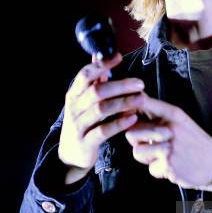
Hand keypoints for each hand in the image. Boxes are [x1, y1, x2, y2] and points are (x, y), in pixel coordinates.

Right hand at [58, 53, 144, 183]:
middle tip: (140, 83)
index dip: (102, 65)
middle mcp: (74, 107)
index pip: (85, 74)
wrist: (70, 155)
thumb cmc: (82, 124)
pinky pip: (103, 131)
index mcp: (74, 94)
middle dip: (120, 85)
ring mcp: (78, 125)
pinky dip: (119, 124)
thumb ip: (93, 81)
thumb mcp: (83, 102)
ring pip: (102, 109)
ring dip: (123, 102)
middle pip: (97, 91)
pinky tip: (133, 118)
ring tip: (141, 98)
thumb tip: (99, 57)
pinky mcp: (86, 142)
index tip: (119, 57)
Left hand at [124, 93, 211, 193]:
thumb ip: (159, 116)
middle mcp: (169, 128)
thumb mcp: (181, 122)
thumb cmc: (195, 142)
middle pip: (132, 132)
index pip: (142, 102)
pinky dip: (160, 171)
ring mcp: (168, 146)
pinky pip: (151, 169)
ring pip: (137, 152)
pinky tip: (173, 167)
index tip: (126, 114)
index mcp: (173, 114)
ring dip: (147, 158)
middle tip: (150, 145)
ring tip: (163, 157)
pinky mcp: (168, 164)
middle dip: (137, 141)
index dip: (128, 107)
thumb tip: (133, 106)